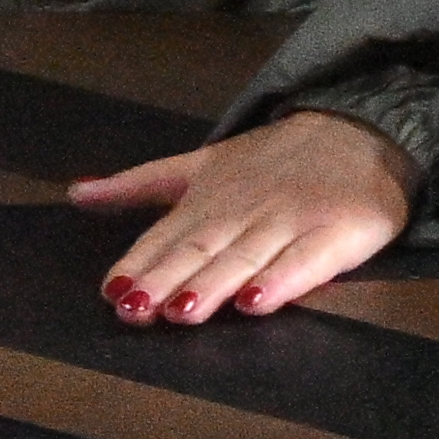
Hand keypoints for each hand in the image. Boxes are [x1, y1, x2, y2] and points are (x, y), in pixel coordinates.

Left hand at [69, 111, 417, 321]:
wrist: (362, 128)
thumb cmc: (279, 159)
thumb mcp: (205, 164)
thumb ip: (141, 185)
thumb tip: (76, 193)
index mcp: (211, 198)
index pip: (167, 236)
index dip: (140, 264)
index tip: (112, 290)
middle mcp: (246, 211)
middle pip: (201, 249)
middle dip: (166, 279)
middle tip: (136, 308)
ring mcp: (292, 221)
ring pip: (246, 257)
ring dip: (213, 284)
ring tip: (183, 310)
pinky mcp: (338, 233)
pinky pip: (308, 262)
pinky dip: (283, 282)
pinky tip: (258, 302)